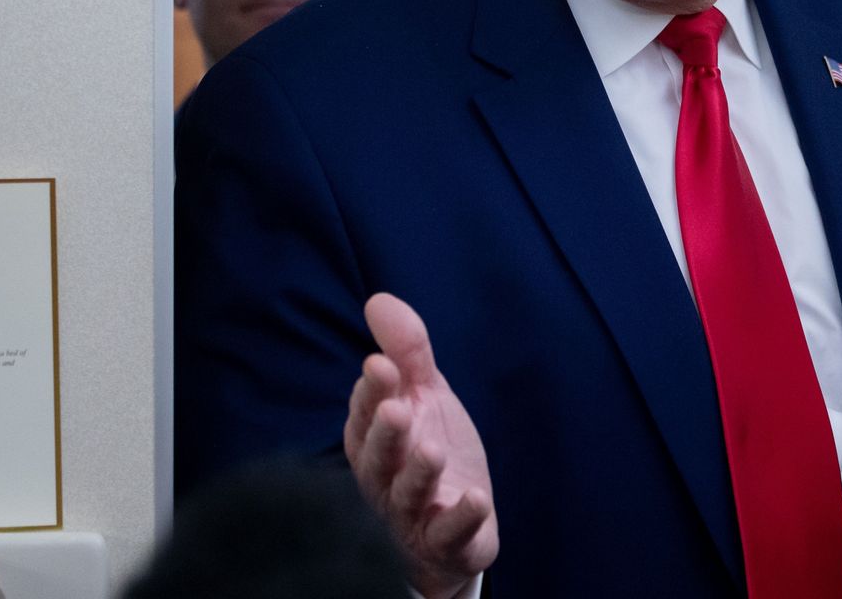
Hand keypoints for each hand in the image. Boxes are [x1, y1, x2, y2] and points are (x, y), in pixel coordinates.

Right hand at [345, 292, 498, 598]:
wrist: (455, 525)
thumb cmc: (428, 452)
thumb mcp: (425, 397)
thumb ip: (406, 354)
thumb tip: (378, 300)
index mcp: (374, 440)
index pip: (366, 414)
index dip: (372, 392)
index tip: (380, 366)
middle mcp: (385, 479)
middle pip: (378, 458)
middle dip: (385, 433)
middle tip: (397, 409)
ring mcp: (413, 514)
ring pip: (407, 495)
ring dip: (419, 473)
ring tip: (432, 450)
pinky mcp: (446, 541)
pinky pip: (449, 534)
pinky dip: (461, 518)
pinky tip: (475, 499)